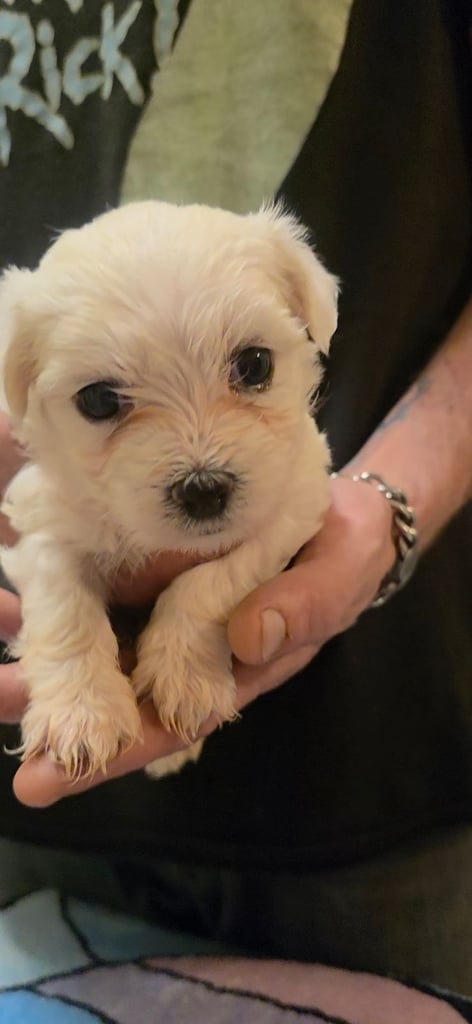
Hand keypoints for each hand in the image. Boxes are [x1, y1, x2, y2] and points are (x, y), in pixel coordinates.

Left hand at [3, 471, 394, 806]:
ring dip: (48, 671)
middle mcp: (190, 652)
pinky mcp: (154, 575)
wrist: (334, 509)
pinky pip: (103, 599)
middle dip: (59, 721)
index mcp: (236, 670)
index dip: (114, 750)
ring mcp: (167, 613)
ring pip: (102, 653)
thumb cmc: (345, 549)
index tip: (53, 778)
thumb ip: (306, 607)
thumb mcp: (340, 573)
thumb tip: (250, 638)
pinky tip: (18, 611)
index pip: (170, 722)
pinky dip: (61, 611)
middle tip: (6, 738)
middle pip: (119, 699)